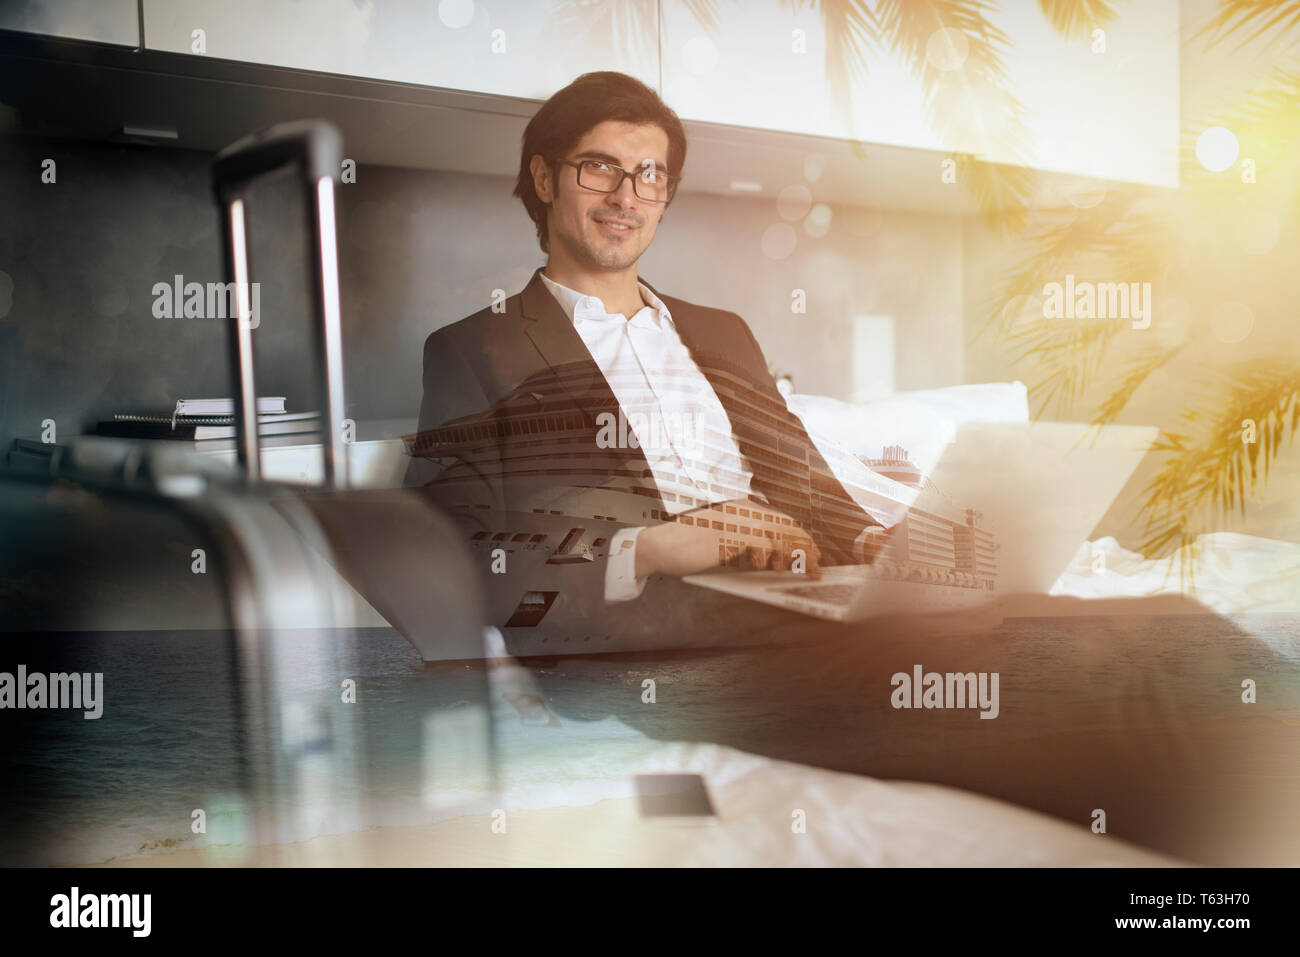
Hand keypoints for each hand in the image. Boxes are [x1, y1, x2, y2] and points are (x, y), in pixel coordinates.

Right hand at [634, 499, 821, 579]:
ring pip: (777, 535)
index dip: (801, 537)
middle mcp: (742, 509)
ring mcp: (735, 520)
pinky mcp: (727, 533)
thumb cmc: (690, 546)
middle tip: (818, 567)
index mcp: (742, 507)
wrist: (661, 546)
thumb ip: (748, 543)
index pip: (781, 520)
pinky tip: (765, 568)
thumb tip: (775, 557)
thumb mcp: (724, 540)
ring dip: (793, 555)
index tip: (814, 554)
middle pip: (785, 525)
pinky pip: (758, 544)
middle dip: (806, 547)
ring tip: (800, 571)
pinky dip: (766, 558)